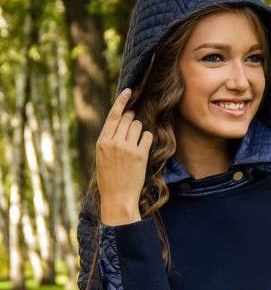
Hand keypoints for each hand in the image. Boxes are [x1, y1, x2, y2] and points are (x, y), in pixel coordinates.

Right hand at [96, 88, 153, 225]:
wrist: (118, 198)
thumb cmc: (109, 179)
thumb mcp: (102, 157)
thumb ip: (109, 139)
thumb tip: (120, 121)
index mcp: (102, 142)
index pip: (113, 115)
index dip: (122, 102)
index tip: (129, 91)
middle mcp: (114, 142)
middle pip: (127, 119)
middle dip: (131, 119)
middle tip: (131, 129)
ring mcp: (128, 148)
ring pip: (138, 126)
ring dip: (139, 130)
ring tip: (135, 143)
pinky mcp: (140, 155)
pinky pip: (147, 136)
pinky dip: (147, 139)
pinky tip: (143, 147)